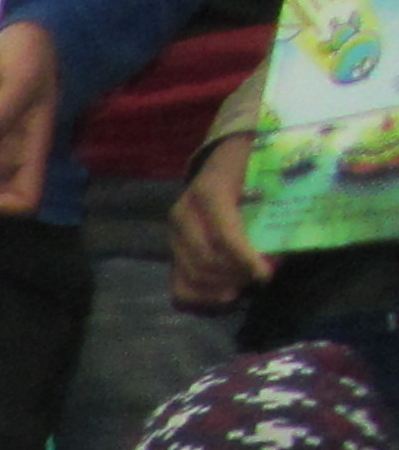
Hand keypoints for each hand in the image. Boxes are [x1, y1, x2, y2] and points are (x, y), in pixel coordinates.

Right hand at [173, 133, 270, 314]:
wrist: (228, 154)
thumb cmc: (253, 165)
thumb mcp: (267, 179)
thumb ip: (271, 213)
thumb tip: (275, 256)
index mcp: (208, 193)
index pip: (223, 236)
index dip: (245, 260)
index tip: (266, 275)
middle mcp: (184, 213)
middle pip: (206, 259)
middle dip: (234, 274)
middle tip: (259, 276)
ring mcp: (175, 231)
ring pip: (192, 273)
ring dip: (220, 285)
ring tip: (244, 283)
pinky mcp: (174, 246)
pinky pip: (178, 282)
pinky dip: (199, 295)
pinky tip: (222, 295)